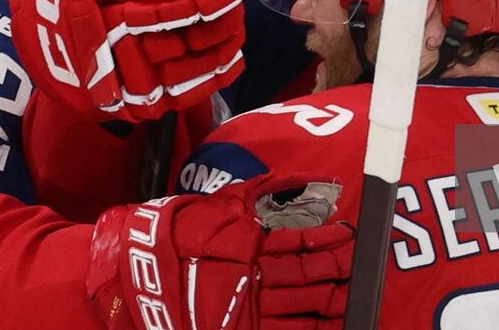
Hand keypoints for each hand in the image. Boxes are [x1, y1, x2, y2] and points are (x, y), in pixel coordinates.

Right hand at [11, 0, 248, 121]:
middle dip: (216, 19)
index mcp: (109, 1)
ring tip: (237, 31)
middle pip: (178, 32)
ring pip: (182, 68)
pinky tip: (232, 61)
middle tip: (236, 5)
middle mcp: (115, 40)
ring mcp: (122, 77)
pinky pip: (177, 94)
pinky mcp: (130, 103)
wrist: (41, 34)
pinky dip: (210, 79)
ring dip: (218, 48)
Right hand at [87, 176, 352, 329]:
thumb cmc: (180, 232)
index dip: (332, 239)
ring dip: (335, 301)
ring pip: (306, 308)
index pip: (304, 240)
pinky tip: (333, 324)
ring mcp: (250, 310)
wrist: (134, 272)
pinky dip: (312, 329)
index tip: (352, 234)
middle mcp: (255, 277)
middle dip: (341, 270)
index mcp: (252, 242)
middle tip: (363, 264)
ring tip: (358, 294)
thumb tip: (312, 183)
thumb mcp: (224, 203)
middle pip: (312, 275)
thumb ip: (269, 192)